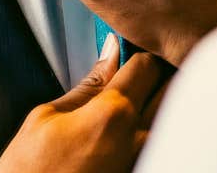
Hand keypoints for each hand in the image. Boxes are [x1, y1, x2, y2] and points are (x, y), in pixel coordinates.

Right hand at [0, 41, 166, 172]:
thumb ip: (86, 85)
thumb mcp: (46, 118)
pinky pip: (160, 145)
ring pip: (171, 119)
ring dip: (158, 106)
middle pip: (171, 89)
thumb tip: (109, 55)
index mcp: (112, 115)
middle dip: (156, 78)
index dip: (136, 56)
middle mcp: (137, 140)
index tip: (126, 57)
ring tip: (133, 106)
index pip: (146, 65)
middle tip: (135, 79)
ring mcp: (144, 162)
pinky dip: (155, 133)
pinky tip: (131, 132)